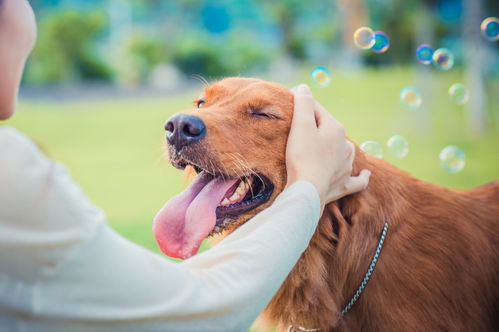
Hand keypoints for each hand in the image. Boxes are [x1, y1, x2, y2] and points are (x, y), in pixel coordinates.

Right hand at [285, 84, 370, 209]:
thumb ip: (304, 104)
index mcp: (336, 129)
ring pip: (344, 152)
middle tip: (299, 134)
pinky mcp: (344, 184)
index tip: (291, 110)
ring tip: (326, 149)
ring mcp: (347, 166)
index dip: (303, 110)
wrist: (307, 189)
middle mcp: (346, 146)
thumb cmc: (302, 156)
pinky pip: (358, 179)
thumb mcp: (300, 125)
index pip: (319, 112)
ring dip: (336, 149)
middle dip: (317, 129)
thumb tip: (305, 87)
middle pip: (330, 131)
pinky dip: (362, 176)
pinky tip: (366, 174)